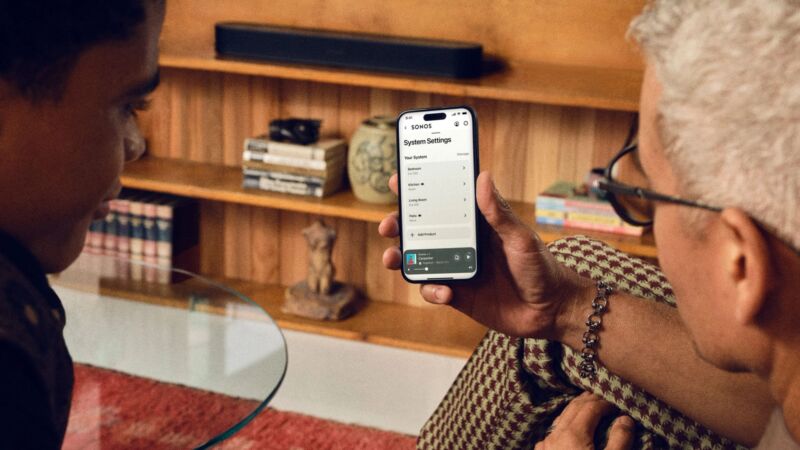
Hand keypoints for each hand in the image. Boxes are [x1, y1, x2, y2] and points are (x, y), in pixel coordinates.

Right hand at [378, 171, 590, 337]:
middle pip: (421, 229)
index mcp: (476, 222)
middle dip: (399, 225)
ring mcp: (457, 268)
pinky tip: (444, 292)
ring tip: (393, 259)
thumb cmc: (542, 268)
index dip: (418, 190)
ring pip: (420, 259)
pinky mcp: (457, 294)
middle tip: (388, 225)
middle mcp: (462, 242)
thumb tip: (483, 177)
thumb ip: (499, 212)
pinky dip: (432, 290)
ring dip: (402, 257)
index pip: (443, 200)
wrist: (550, 311)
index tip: (397, 182)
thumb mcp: (521, 238)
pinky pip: (433, 289)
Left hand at [535, 392, 634, 449]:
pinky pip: (553, 433)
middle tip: (604, 395)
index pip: (590, 407)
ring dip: (576, 411)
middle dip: (589, 400)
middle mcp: (555, 435)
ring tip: (589, 407)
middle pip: (573, 408)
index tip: (617, 400)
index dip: (604, 401)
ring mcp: (545, 445)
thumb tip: (625, 418)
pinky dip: (565, 425)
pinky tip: (570, 429)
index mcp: (573, 435)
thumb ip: (619, 440)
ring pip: (561, 419)